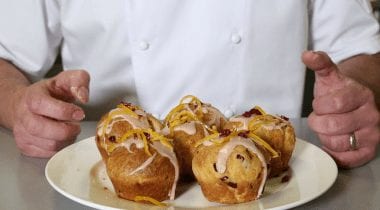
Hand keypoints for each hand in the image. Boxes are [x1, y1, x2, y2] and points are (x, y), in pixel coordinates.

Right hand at [10, 70, 89, 157]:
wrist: (25, 104)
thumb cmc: (48, 93)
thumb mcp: (65, 80)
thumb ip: (79, 80)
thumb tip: (84, 97)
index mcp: (32, 98)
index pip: (44, 106)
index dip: (65, 111)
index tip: (80, 113)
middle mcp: (24, 116)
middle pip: (46, 130)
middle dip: (68, 130)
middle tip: (76, 125)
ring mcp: (23, 133)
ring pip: (50, 145)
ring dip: (66, 139)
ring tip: (69, 129)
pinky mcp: (26, 147)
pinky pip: (48, 154)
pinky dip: (60, 147)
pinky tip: (61, 137)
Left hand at [302, 51, 379, 167]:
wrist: (358, 106)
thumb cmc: (338, 93)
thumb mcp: (329, 77)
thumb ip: (320, 64)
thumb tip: (307, 55)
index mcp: (361, 95)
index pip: (333, 104)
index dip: (320, 106)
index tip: (320, 104)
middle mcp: (372, 116)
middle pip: (332, 126)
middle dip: (319, 122)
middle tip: (321, 118)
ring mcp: (372, 135)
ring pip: (337, 143)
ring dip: (325, 137)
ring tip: (329, 128)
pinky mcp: (369, 152)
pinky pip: (345, 159)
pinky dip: (334, 152)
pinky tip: (333, 142)